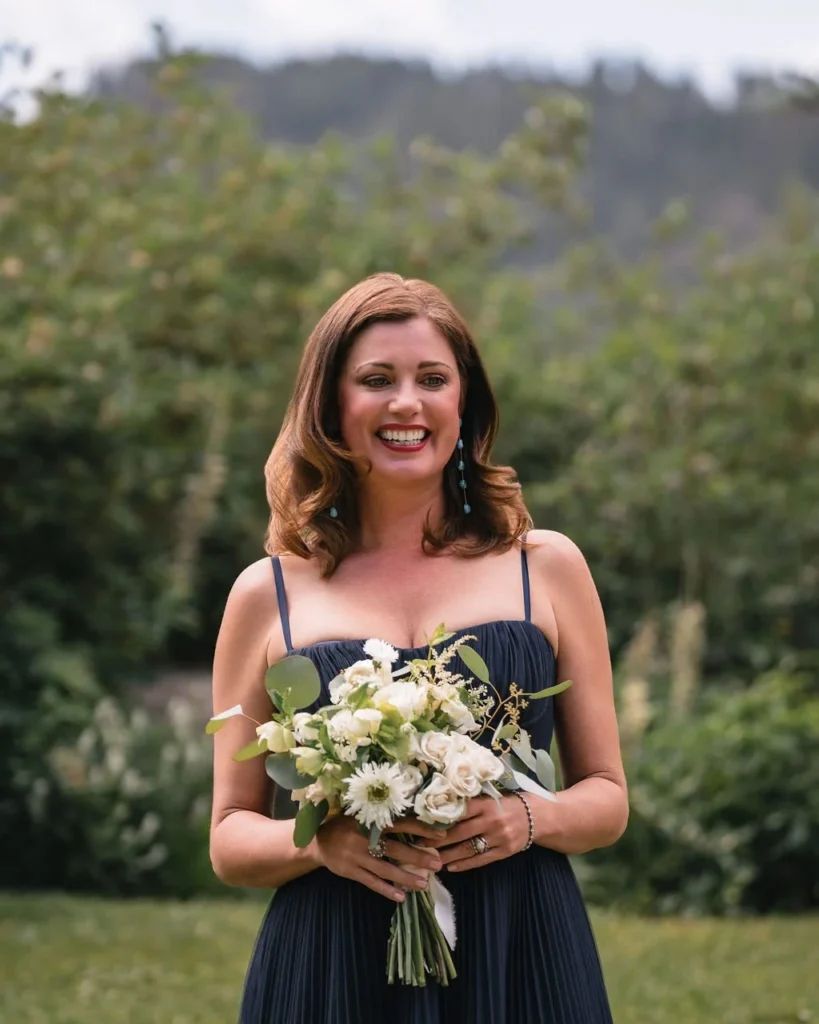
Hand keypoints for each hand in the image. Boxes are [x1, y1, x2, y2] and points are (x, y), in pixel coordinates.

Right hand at [314, 814, 442, 901]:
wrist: (316, 841)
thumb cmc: (344, 824)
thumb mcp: (360, 814)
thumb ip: (380, 817)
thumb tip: (412, 819)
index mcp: (370, 820)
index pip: (400, 824)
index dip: (420, 829)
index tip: (439, 835)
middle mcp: (365, 839)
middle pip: (396, 849)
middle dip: (418, 857)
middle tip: (438, 865)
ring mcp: (357, 857)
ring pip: (385, 870)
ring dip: (405, 878)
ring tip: (423, 884)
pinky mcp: (350, 872)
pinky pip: (371, 882)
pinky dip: (386, 890)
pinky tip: (401, 897)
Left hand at [428, 795, 530, 871]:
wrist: (537, 816)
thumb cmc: (508, 804)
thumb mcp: (491, 798)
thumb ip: (471, 803)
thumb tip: (442, 807)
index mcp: (486, 803)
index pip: (459, 811)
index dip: (440, 818)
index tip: (422, 823)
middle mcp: (492, 820)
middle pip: (460, 832)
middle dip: (438, 839)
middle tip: (419, 843)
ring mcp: (499, 837)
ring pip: (468, 849)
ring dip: (448, 855)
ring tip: (431, 859)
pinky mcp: (505, 851)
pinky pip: (481, 860)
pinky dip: (465, 864)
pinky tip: (451, 867)